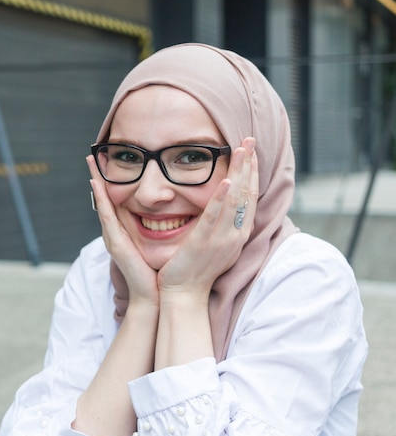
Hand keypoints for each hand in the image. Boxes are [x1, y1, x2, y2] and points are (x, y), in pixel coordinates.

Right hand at [86, 156, 158, 306]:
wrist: (153, 295)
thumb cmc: (158, 272)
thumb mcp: (160, 244)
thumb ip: (161, 229)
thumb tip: (175, 212)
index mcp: (126, 232)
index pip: (116, 202)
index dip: (110, 183)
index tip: (108, 163)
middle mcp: (116, 232)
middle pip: (104, 199)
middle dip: (97, 177)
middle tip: (92, 155)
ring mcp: (113, 237)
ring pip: (102, 204)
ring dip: (95, 183)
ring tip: (90, 163)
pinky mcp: (115, 243)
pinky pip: (107, 216)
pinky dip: (101, 199)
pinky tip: (96, 184)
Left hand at [157, 137, 257, 296]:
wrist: (184, 295)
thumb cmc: (196, 269)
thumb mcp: (215, 243)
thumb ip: (220, 223)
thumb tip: (223, 203)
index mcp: (237, 235)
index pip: (249, 198)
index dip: (251, 173)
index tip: (251, 151)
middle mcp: (234, 236)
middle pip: (246, 194)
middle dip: (249, 165)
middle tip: (250, 139)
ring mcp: (221, 240)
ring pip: (235, 201)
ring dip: (239, 173)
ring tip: (242, 150)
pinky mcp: (203, 243)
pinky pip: (214, 218)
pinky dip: (222, 199)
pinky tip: (227, 181)